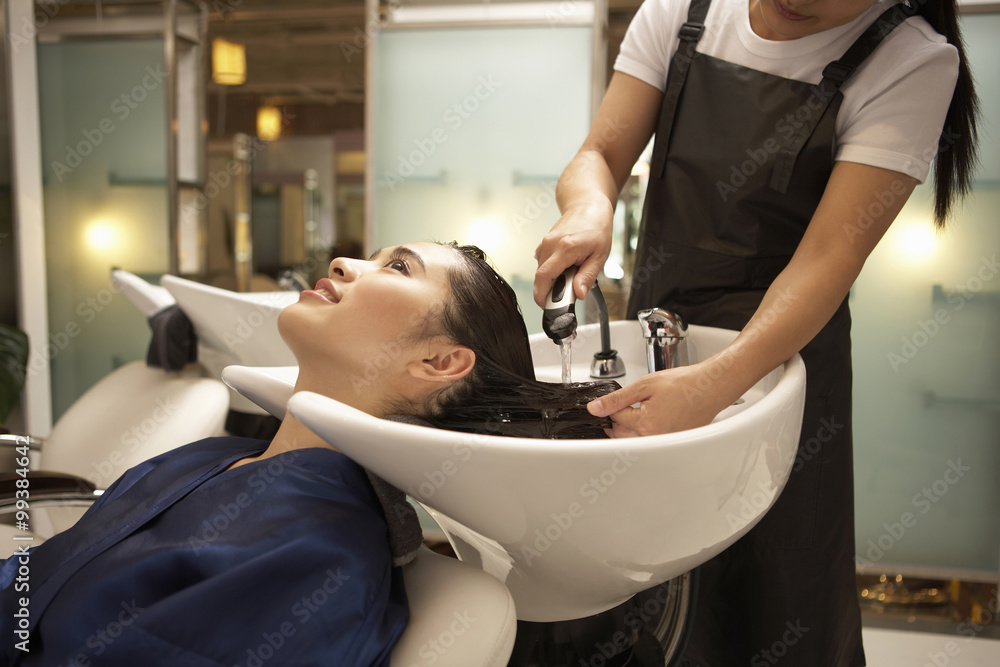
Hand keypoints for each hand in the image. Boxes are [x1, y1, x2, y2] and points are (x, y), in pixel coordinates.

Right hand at [533, 200, 613, 307]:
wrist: (588, 206)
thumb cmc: (597, 227)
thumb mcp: (600, 256)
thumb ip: (587, 277)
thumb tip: (578, 294)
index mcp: (565, 248)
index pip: (544, 277)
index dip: (541, 295)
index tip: (546, 306)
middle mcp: (551, 244)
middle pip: (541, 276)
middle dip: (550, 290)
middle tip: (567, 294)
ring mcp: (545, 242)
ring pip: (542, 270)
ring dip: (553, 279)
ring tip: (571, 274)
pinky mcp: (544, 243)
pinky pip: (543, 262)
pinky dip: (552, 270)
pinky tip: (565, 266)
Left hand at [587, 363, 733, 436]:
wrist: (710, 388)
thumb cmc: (684, 384)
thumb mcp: (644, 385)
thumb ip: (616, 399)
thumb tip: (595, 408)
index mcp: (645, 424)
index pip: (613, 419)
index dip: (613, 406)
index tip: (619, 398)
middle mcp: (654, 439)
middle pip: (621, 433)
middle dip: (619, 418)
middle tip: (632, 402)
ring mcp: (664, 443)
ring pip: (634, 439)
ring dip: (631, 425)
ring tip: (646, 407)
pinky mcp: (672, 443)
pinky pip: (650, 440)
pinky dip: (647, 429)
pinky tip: (657, 415)